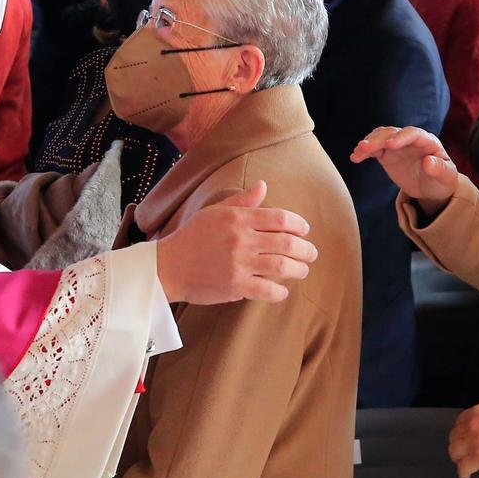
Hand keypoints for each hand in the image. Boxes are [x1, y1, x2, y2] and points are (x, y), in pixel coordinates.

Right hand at [154, 180, 316, 304]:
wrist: (167, 267)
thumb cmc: (191, 237)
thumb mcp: (214, 212)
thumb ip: (242, 201)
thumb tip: (263, 185)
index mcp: (237, 218)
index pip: (280, 218)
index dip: (299, 224)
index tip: (305, 230)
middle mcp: (241, 239)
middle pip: (287, 243)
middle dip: (306, 249)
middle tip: (311, 254)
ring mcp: (239, 264)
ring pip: (282, 267)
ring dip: (299, 270)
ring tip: (302, 271)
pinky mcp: (235, 286)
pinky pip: (267, 290)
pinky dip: (280, 291)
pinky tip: (282, 291)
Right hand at [349, 125, 458, 215]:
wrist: (432, 187)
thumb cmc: (442, 181)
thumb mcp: (446, 178)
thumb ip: (439, 169)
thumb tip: (428, 161)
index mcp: (428, 141)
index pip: (413, 134)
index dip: (401, 137)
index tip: (390, 145)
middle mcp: (410, 139)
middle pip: (392, 133)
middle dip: (378, 139)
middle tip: (364, 148)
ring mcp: (397, 145)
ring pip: (380, 137)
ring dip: (368, 143)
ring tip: (357, 152)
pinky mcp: (387, 153)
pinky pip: (374, 149)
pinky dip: (364, 151)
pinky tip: (355, 157)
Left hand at [447, 403, 478, 477]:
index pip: (460, 421)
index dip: (461, 432)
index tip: (462, 437)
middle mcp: (472, 424)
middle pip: (454, 436)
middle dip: (457, 445)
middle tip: (461, 452)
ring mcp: (473, 441)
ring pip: (454, 451)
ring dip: (458, 458)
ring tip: (462, 463)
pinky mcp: (477, 458)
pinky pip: (463, 467)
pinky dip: (463, 472)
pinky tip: (465, 476)